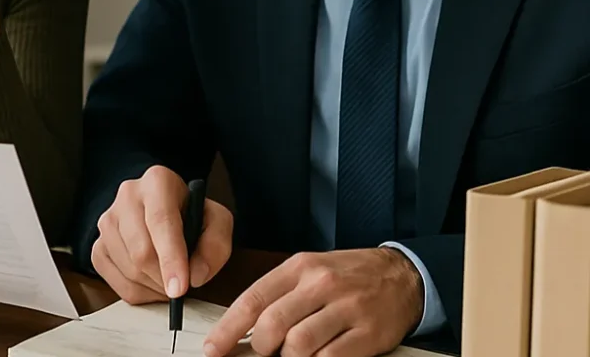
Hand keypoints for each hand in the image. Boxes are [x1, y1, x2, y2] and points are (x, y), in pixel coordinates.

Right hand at [91, 165, 232, 304]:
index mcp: (158, 181)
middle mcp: (128, 196)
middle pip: (140, 250)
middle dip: (164, 278)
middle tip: (181, 286)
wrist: (164, 210)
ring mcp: (108, 220)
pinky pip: (115, 282)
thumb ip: (215, 245)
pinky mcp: (98, 245)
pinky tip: (151, 281)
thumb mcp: (217, 221)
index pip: (161, 221)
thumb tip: (196, 274)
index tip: (179, 288)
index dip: (170, 259)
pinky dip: (139, 292)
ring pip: (128, 269)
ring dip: (154, 286)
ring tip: (169, 279)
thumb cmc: (190, 215)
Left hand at [203, 249, 423, 356]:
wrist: (402, 275)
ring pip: (299, 345)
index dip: (228, 328)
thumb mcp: (310, 270)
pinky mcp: (367, 334)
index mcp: (300, 267)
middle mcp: (321, 284)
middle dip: (260, 347)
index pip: (253, 299)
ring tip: (293, 354)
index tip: (213, 349)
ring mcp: (346, 309)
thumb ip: (279, 295)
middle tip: (264, 351)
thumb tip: (245, 329)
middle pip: (273, 325)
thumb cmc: (348, 275)